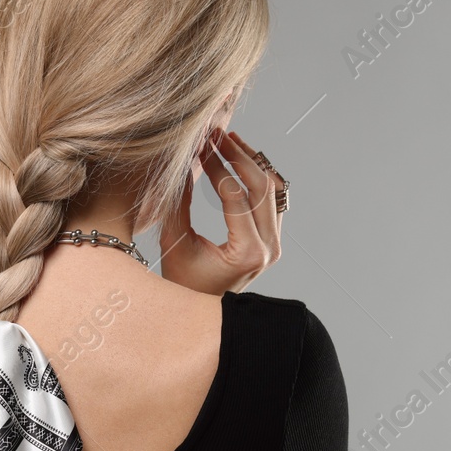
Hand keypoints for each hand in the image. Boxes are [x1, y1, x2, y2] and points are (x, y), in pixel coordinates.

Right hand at [158, 127, 283, 294]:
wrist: (204, 315)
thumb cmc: (184, 286)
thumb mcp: (175, 243)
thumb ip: (178, 203)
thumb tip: (181, 163)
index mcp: (247, 251)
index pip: (234, 194)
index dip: (215, 165)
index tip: (198, 146)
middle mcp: (269, 248)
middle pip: (261, 186)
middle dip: (237, 155)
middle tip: (216, 134)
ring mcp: (275, 244)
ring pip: (273, 189)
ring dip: (252, 162)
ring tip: (229, 140)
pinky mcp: (273, 240)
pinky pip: (274, 200)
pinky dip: (260, 177)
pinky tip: (242, 160)